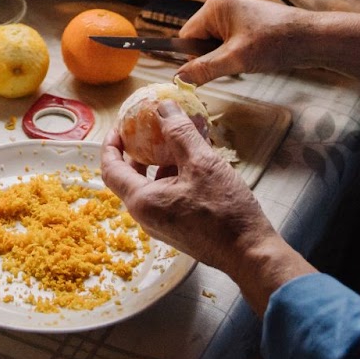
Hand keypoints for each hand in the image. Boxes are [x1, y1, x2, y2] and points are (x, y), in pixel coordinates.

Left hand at [102, 101, 314, 313]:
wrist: (249, 252)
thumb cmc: (225, 210)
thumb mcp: (201, 162)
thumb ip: (179, 132)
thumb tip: (163, 107)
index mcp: (142, 201)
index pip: (110, 168)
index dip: (111, 143)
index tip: (121, 125)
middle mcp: (146, 216)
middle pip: (128, 177)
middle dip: (136, 150)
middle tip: (147, 129)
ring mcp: (162, 225)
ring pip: (150, 186)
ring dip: (158, 162)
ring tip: (177, 140)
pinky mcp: (178, 228)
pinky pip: (165, 196)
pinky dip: (172, 176)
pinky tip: (194, 162)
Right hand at [174, 0, 359, 86]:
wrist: (311, 40)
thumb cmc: (275, 43)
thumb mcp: (236, 59)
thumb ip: (204, 69)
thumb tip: (178, 79)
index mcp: (215, 6)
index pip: (186, 36)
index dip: (194, 57)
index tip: (210, 71)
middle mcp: (221, 5)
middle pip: (199, 40)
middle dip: (212, 58)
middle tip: (234, 65)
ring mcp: (234, 14)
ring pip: (214, 45)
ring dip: (225, 59)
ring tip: (246, 61)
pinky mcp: (246, 24)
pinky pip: (227, 44)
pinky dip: (235, 56)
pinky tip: (252, 58)